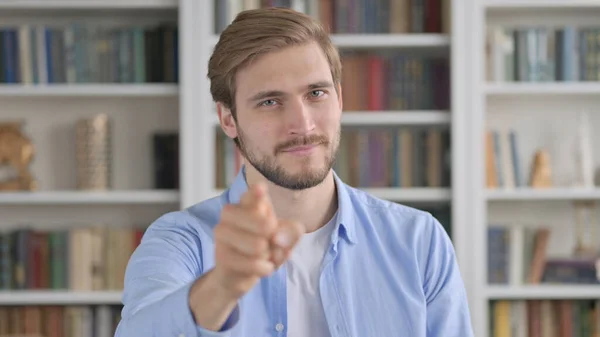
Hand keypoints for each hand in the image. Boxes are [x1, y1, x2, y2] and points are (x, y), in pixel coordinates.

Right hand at [212, 182, 303, 299]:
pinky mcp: (220, 254)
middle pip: (263, 222)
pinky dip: (263, 268)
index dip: (257, 193)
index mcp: (248, 202)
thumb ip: (292, 231)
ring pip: (258, 246)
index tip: (261, 188)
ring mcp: (222, 232)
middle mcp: (231, 212)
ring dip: (268, 255)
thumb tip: (277, 238)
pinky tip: (262, 266)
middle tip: (270, 241)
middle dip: (274, 237)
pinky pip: (252, 263)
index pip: (252, 194)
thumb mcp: (286, 237)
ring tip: (264, 255)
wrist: (242, 273)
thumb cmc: (265, 247)